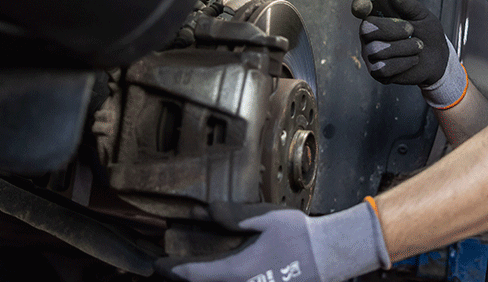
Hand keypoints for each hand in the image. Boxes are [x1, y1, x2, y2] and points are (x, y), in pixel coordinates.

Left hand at [156, 201, 389, 281]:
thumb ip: (234, 216)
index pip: (194, 275)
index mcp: (238, 271)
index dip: (172, 269)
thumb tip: (206, 211)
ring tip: (189, 273)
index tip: (158, 263)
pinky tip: (219, 274)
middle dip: (183, 279)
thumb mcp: (265, 219)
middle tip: (167, 270)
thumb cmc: (299, 236)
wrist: (329, 256)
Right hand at [353, 0, 467, 107]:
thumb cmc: (427, 33)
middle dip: (391, 29)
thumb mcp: (422, 15)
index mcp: (377, 17)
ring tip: (418, 46)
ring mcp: (371, 55)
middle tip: (411, 30)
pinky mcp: (377, 72)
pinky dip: (403, 63)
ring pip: (379, 51)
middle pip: (367, 29)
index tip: (366, 2)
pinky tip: (412, 60)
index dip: (359, 4)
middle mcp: (369, 36)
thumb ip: (408, 4)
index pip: (360, 8)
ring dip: (404, 47)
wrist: (437, 58)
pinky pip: (384, 68)